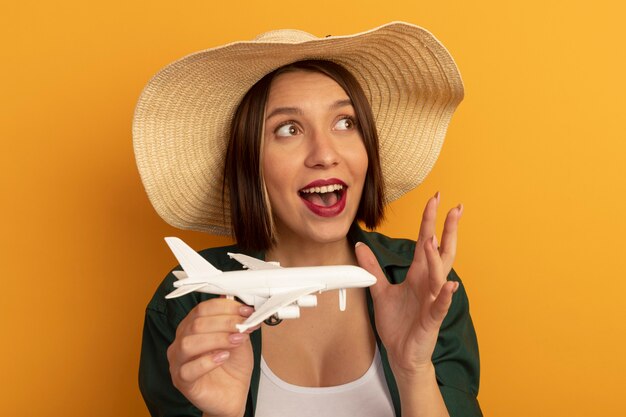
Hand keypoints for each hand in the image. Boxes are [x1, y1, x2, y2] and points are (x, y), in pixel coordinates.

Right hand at [167, 298, 254, 416]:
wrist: (233, 394)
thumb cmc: (232, 367)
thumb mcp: (239, 339)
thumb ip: (238, 325)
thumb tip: (243, 309)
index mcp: (192, 327)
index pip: (202, 309)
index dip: (225, 307)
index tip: (246, 311)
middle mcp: (181, 341)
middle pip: (196, 324)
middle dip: (225, 322)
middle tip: (244, 325)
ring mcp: (179, 362)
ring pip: (188, 344)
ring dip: (217, 339)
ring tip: (236, 341)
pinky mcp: (182, 381)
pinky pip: (188, 370)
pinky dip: (207, 361)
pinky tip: (223, 357)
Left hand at [355, 192, 461, 378]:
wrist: (402, 354)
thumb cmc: (398, 324)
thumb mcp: (380, 291)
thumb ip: (372, 268)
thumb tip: (360, 246)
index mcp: (418, 275)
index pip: (425, 242)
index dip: (429, 221)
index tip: (435, 200)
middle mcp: (428, 284)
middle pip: (442, 252)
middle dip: (448, 230)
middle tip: (455, 208)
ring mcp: (432, 301)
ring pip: (438, 275)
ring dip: (436, 258)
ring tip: (434, 239)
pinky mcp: (431, 319)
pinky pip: (439, 306)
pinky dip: (445, 296)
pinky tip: (450, 285)